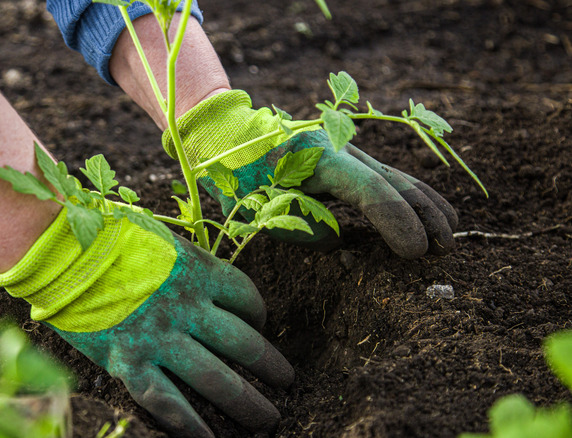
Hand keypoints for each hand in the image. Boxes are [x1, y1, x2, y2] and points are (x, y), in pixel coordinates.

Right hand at [0, 209, 292, 436]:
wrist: (58, 250)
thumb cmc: (107, 237)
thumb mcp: (161, 239)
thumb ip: (187, 264)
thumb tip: (206, 285)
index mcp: (198, 271)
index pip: (247, 298)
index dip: (260, 316)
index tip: (260, 327)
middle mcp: (187, 308)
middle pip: (244, 344)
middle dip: (272, 368)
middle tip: (287, 383)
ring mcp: (160, 338)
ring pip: (217, 380)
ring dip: (248, 403)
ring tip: (268, 420)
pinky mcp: (129, 363)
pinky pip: (169, 402)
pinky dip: (193, 426)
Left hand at [163, 90, 457, 258]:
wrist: (229, 135)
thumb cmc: (238, 174)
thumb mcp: (256, 207)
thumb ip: (299, 227)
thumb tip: (337, 239)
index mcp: (318, 158)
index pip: (370, 191)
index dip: (397, 222)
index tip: (415, 252)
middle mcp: (340, 148)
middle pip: (394, 181)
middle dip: (423, 215)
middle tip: (443, 249)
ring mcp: (346, 149)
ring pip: (396, 176)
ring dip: (425, 205)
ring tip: (450, 234)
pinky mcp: (346, 156)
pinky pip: (386, 176)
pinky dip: (410, 195)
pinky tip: (429, 212)